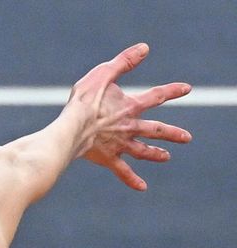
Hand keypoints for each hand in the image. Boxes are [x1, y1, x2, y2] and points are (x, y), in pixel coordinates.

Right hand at [67, 43, 191, 189]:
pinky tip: (142, 187)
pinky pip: (123, 171)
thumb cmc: (83, 102)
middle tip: (187, 138)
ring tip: (166, 157)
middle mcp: (130, 127)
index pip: (157, 97)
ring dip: (156, 154)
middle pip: (156, 130)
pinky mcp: (108, 158)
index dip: (173, 91)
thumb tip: (144, 49)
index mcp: (131, 107)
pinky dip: (132, 179)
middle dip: (172, 133)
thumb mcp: (103, 75)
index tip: (187, 89)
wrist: (71, 130)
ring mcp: (120, 144)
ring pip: (143, 151)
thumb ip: (123, 62)